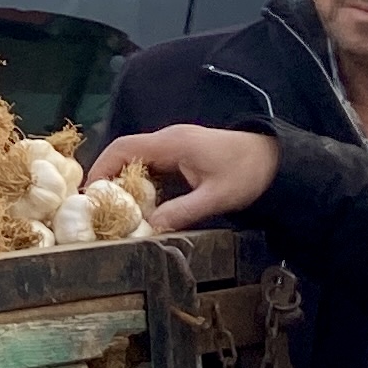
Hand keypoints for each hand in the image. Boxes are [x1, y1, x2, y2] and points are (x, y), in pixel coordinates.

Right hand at [86, 124, 278, 228]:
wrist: (277, 158)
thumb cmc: (247, 173)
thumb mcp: (215, 197)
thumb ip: (181, 212)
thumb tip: (149, 228)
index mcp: (171, 143)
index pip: (123, 148)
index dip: (101, 168)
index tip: (90, 192)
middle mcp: (169, 139)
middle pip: (125, 153)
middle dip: (109, 179)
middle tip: (101, 207)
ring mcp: (176, 145)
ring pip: (137, 160)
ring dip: (126, 182)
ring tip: (118, 209)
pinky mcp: (183, 153)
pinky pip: (152, 165)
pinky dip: (142, 182)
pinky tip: (143, 203)